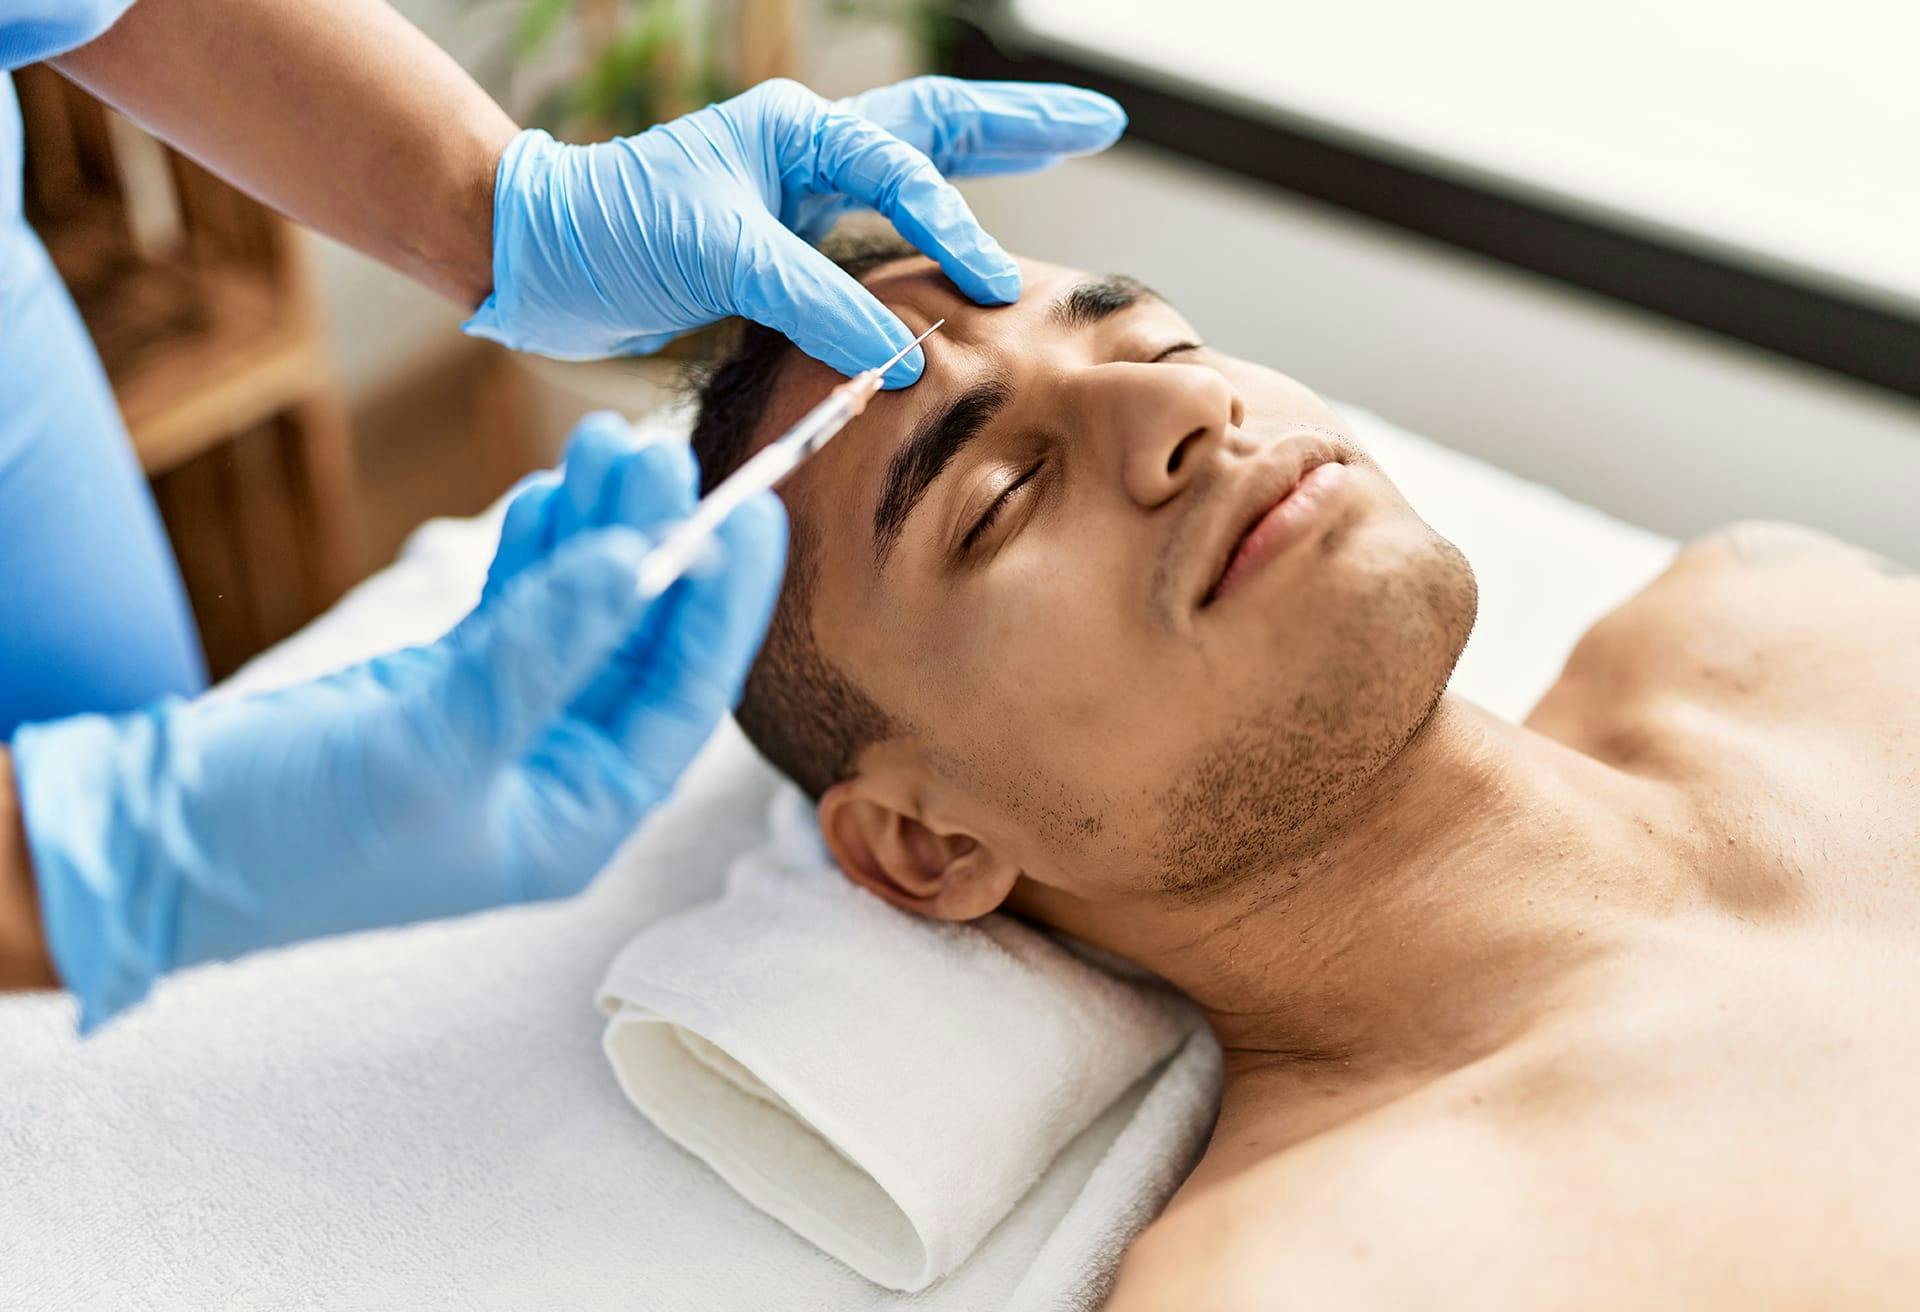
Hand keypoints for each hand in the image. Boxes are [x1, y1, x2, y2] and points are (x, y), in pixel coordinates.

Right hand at [12, 418, 784, 1027]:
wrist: (148, 845)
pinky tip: (557, 489)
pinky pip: (516, 605)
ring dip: (596, 531)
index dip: (724, 604)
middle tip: (667, 451)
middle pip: (637, 643)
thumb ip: (540, 651)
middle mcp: (555, 773)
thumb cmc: (293, 832)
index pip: (683, 699)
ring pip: (577, 612)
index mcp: (577, 819)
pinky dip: (534, 549)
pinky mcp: (446, 686)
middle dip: (656, 546)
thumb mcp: (434, 741)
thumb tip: (639, 563)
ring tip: (610, 442)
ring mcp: (503, 725)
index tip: (752, 513)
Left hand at [465, 75, 1125, 381]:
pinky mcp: (784, 244)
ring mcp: (799, 194)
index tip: (996, 291)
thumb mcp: (719, 255)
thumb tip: (901, 353)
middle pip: (939, 125)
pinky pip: (878, 230)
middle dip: (1020, 124)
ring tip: (1055, 147)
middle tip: (1099, 120)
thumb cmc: (613, 230)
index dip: (957, 230)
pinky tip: (961, 247)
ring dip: (986, 162)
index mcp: (799, 131)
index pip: (907, 172)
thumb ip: (815, 298)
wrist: (538, 256)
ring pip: (915, 168)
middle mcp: (808, 150)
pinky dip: (930, 231)